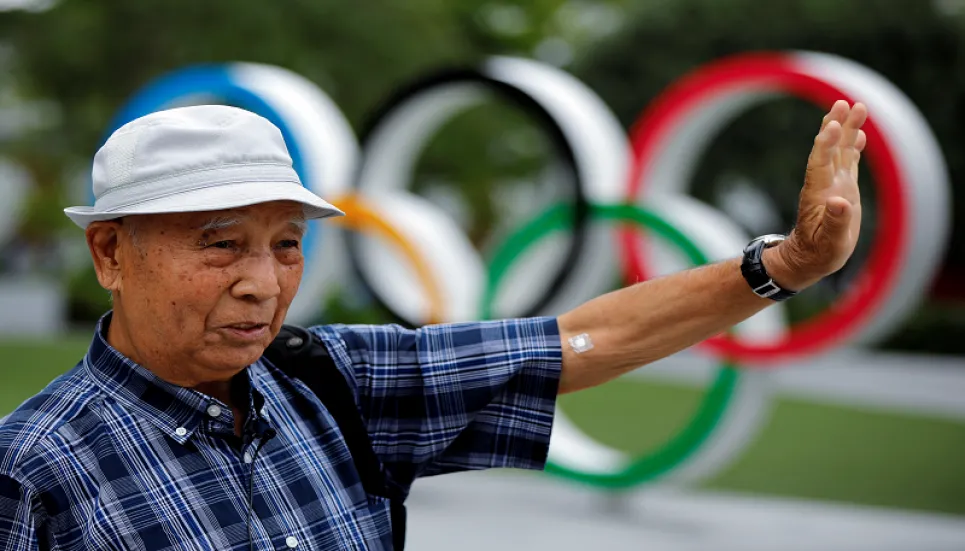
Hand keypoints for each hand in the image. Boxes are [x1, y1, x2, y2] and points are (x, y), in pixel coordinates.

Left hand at [764, 100, 868, 289]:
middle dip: (835, 126)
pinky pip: (847, 162)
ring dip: (846, 129)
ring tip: (856, 107)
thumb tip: (839, 202)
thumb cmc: (819, 253)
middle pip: (829, 149)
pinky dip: (852, 147)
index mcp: (818, 194)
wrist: (810, 258)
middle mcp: (824, 184)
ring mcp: (833, 184)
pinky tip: (859, 134)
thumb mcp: (829, 243)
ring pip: (840, 151)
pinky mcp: (842, 188)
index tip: (831, 126)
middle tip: (842, 103)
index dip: (824, 145)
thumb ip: (834, 223)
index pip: (819, 164)